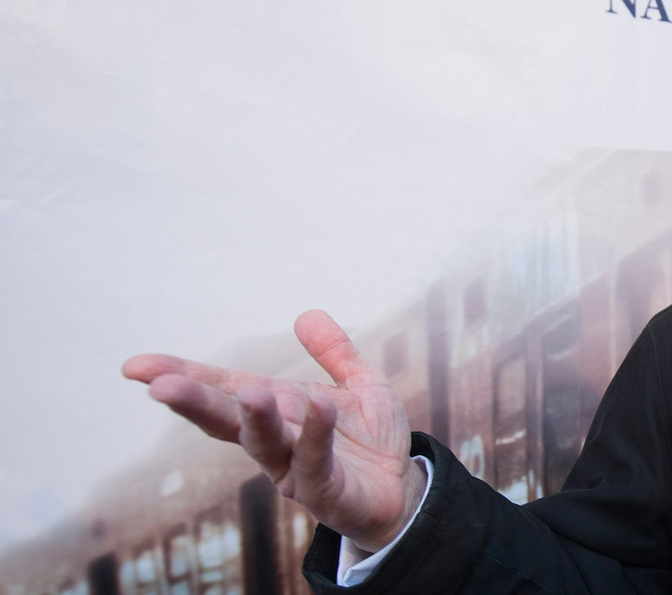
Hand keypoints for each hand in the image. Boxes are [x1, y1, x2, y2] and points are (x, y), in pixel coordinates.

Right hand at [123, 309, 426, 551]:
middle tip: (161, 386)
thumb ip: (336, 353)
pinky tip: (318, 405)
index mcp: (275, 410)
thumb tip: (306, 315)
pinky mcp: (324, 492)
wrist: (400, 490)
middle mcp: (275, 441)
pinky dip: (315, 433)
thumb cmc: (371, 440)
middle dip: (195, 402)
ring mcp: (295, 470)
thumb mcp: (360, 386)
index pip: (221, 390)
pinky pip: (315, 460)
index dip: (183, 376)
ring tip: (249, 392)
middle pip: (226, 420)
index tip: (135, 367)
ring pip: (264, 444)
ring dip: (254, 417)